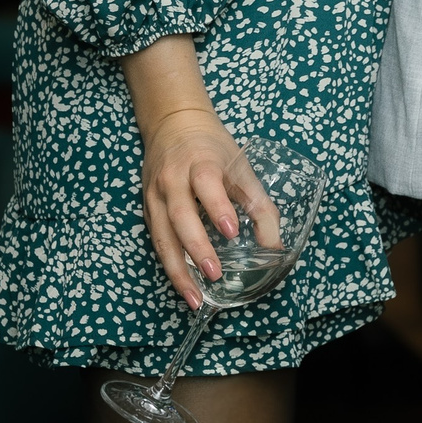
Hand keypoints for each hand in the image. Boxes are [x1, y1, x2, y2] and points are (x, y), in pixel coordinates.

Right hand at [137, 107, 275, 307]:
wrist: (173, 125)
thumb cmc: (214, 149)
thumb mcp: (241, 166)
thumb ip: (259, 202)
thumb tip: (275, 246)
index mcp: (200, 161)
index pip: (207, 183)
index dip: (218, 206)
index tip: (232, 231)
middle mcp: (173, 180)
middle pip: (180, 215)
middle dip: (197, 247)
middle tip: (215, 273)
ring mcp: (155, 196)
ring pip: (161, 236)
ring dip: (177, 270)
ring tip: (195, 297)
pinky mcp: (146, 210)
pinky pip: (156, 242)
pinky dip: (169, 265)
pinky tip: (183, 285)